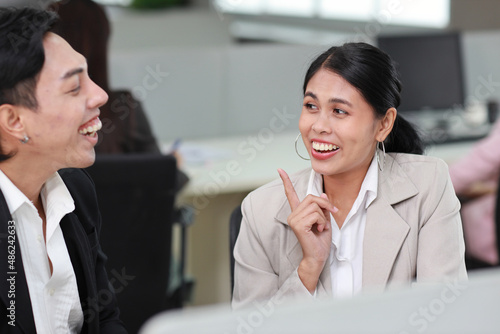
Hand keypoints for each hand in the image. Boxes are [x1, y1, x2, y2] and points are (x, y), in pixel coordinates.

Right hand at [278, 168, 336, 292]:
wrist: (318, 257)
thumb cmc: (320, 241)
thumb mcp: (325, 220)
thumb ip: (322, 207)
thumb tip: (323, 193)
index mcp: (298, 213)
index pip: (290, 194)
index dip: (286, 181)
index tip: (280, 170)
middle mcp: (293, 215)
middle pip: (311, 197)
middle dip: (325, 204)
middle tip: (331, 213)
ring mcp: (294, 219)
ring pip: (315, 206)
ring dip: (324, 216)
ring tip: (321, 227)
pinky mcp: (298, 224)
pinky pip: (316, 214)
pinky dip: (323, 222)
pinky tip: (319, 230)